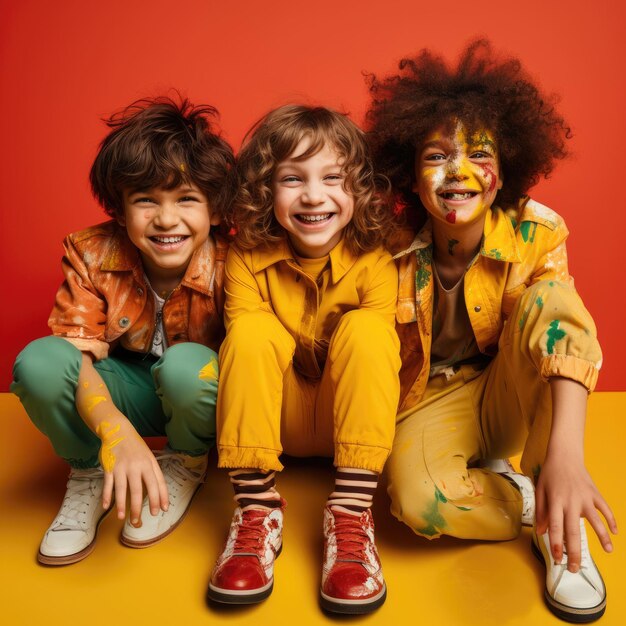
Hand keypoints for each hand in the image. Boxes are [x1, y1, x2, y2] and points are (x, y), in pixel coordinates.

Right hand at [98, 419, 168, 525]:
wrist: (119, 432)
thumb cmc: (136, 447)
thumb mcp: (148, 457)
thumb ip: (153, 473)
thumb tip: (158, 493)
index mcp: (149, 464)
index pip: (157, 483)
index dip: (161, 497)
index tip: (163, 510)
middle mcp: (136, 466)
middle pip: (139, 490)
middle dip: (140, 507)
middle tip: (140, 520)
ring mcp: (122, 467)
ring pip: (123, 490)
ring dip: (122, 505)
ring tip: (123, 518)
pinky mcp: (110, 468)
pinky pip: (108, 484)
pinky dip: (106, 496)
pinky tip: (106, 506)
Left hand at [536, 454, 616, 571]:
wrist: (565, 456)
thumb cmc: (550, 474)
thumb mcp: (540, 490)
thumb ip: (541, 511)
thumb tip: (541, 532)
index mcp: (555, 502)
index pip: (555, 527)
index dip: (556, 544)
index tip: (558, 560)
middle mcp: (571, 502)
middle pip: (574, 531)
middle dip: (574, 552)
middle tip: (575, 568)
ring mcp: (585, 498)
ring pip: (595, 522)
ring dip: (602, 538)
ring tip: (608, 552)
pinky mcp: (595, 494)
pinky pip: (605, 509)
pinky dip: (611, 520)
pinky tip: (615, 533)